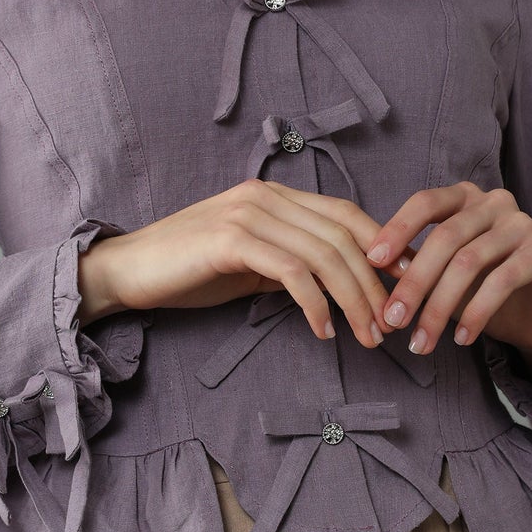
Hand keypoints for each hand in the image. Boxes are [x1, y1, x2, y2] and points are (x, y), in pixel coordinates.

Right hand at [77, 178, 414, 349]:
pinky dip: (315, 304)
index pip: (345, 214)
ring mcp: (248, 214)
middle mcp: (265, 195)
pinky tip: (323, 330)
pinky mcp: (232, 240)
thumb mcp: (249, 264)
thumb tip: (337, 285)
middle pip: (343, 234)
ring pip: (324, 253)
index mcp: (273, 195)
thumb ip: (290, 263)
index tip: (404, 286)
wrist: (128, 271)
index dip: (383, 248)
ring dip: (353, 299)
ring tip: (366, 335)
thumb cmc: (187, 270)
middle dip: (375, 282)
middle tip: (390, 324)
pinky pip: (292, 271)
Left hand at [364, 181, 531, 356]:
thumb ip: (416, 261)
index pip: (425, 202)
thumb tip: (374, 269)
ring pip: (469, 262)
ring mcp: (521, 224)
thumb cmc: (480, 285)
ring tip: (422, 341)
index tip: (372, 262)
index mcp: (464, 197)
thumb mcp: (443, 270)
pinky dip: (476, 312)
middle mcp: (494, 202)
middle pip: (445, 238)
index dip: (397, 228)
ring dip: (440, 307)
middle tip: (394, 319)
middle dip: (415, 282)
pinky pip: (502, 281)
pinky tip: (461, 338)